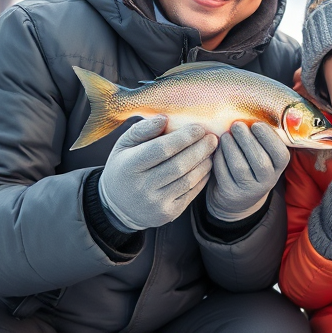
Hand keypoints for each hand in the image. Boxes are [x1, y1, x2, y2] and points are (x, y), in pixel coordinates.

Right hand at [99, 116, 216, 230]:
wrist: (119, 207)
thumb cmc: (124, 167)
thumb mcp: (124, 145)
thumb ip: (142, 130)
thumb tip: (164, 118)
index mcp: (129, 166)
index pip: (162, 149)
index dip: (184, 137)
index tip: (199, 127)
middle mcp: (142, 187)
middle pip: (179, 165)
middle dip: (200, 149)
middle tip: (212, 137)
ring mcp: (156, 203)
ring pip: (188, 180)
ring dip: (204, 163)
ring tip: (211, 149)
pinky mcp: (168, 214)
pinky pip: (191, 193)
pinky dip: (202, 177)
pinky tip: (206, 165)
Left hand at [206, 122, 290, 221]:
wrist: (238, 196)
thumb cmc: (252, 163)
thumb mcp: (263, 154)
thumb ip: (262, 138)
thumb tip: (253, 112)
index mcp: (279, 167)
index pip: (280, 154)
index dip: (268, 138)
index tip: (256, 124)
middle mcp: (267, 181)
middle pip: (259, 161)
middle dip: (246, 140)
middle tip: (236, 125)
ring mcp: (249, 189)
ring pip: (240, 167)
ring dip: (231, 148)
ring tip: (226, 135)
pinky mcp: (231, 192)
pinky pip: (224, 173)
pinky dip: (220, 158)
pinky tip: (218, 148)